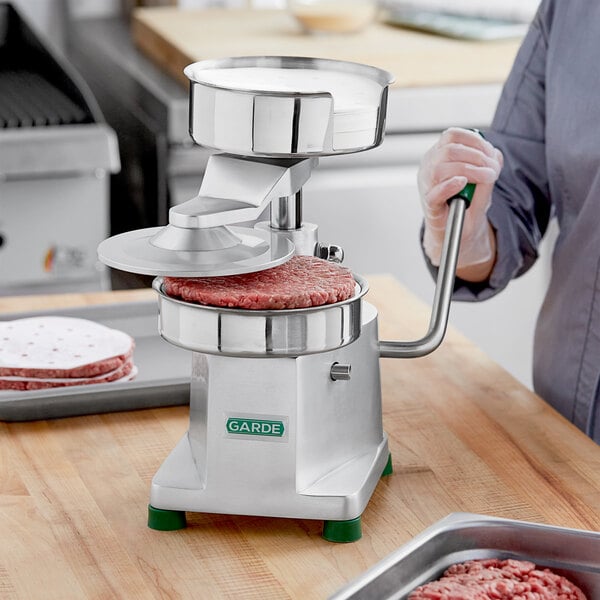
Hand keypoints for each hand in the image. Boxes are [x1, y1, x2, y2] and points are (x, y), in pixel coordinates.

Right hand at [417, 128, 502, 273]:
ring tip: (485, 178)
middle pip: (448, 151)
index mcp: (439, 155)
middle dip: (476, 157)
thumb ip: (489, 165)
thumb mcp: (483, 180)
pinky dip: (449, 186)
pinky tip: (462, 183)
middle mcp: (429, 168)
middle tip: (492, 170)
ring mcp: (426, 187)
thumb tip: (495, 155)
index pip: (451, 136)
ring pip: (440, 169)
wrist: (459, 229)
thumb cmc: (467, 201)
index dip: (474, 140)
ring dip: (469, 170)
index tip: (490, 152)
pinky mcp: (429, 206)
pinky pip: (434, 194)